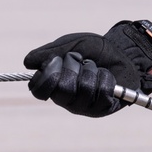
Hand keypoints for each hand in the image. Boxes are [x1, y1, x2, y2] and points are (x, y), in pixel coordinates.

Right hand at [24, 20, 151, 116]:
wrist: (124, 52)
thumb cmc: (96, 50)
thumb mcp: (74, 44)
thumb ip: (50, 51)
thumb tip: (27, 62)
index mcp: (54, 83)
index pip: (38, 89)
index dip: (48, 74)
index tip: (58, 60)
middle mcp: (66, 98)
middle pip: (62, 90)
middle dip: (74, 68)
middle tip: (82, 60)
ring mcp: (84, 105)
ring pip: (84, 90)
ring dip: (92, 71)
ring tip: (96, 67)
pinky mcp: (102, 108)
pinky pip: (102, 93)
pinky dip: (106, 78)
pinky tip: (107, 75)